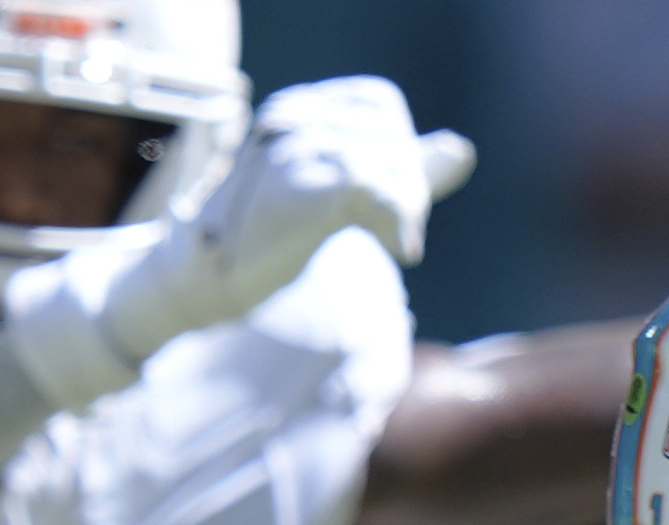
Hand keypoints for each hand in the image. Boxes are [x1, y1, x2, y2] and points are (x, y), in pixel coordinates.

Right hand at [27, 78, 471, 375]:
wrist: (206, 277)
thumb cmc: (269, 237)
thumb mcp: (343, 198)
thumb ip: (402, 172)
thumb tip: (462, 150)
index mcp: (298, 107)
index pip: (380, 104)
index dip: (400, 151)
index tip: (396, 205)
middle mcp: (291, 115)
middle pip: (388, 132)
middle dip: (409, 187)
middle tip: (398, 235)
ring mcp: (288, 146)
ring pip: (386, 159)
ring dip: (406, 208)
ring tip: (396, 245)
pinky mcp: (293, 184)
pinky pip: (373, 183)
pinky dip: (398, 219)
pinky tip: (397, 250)